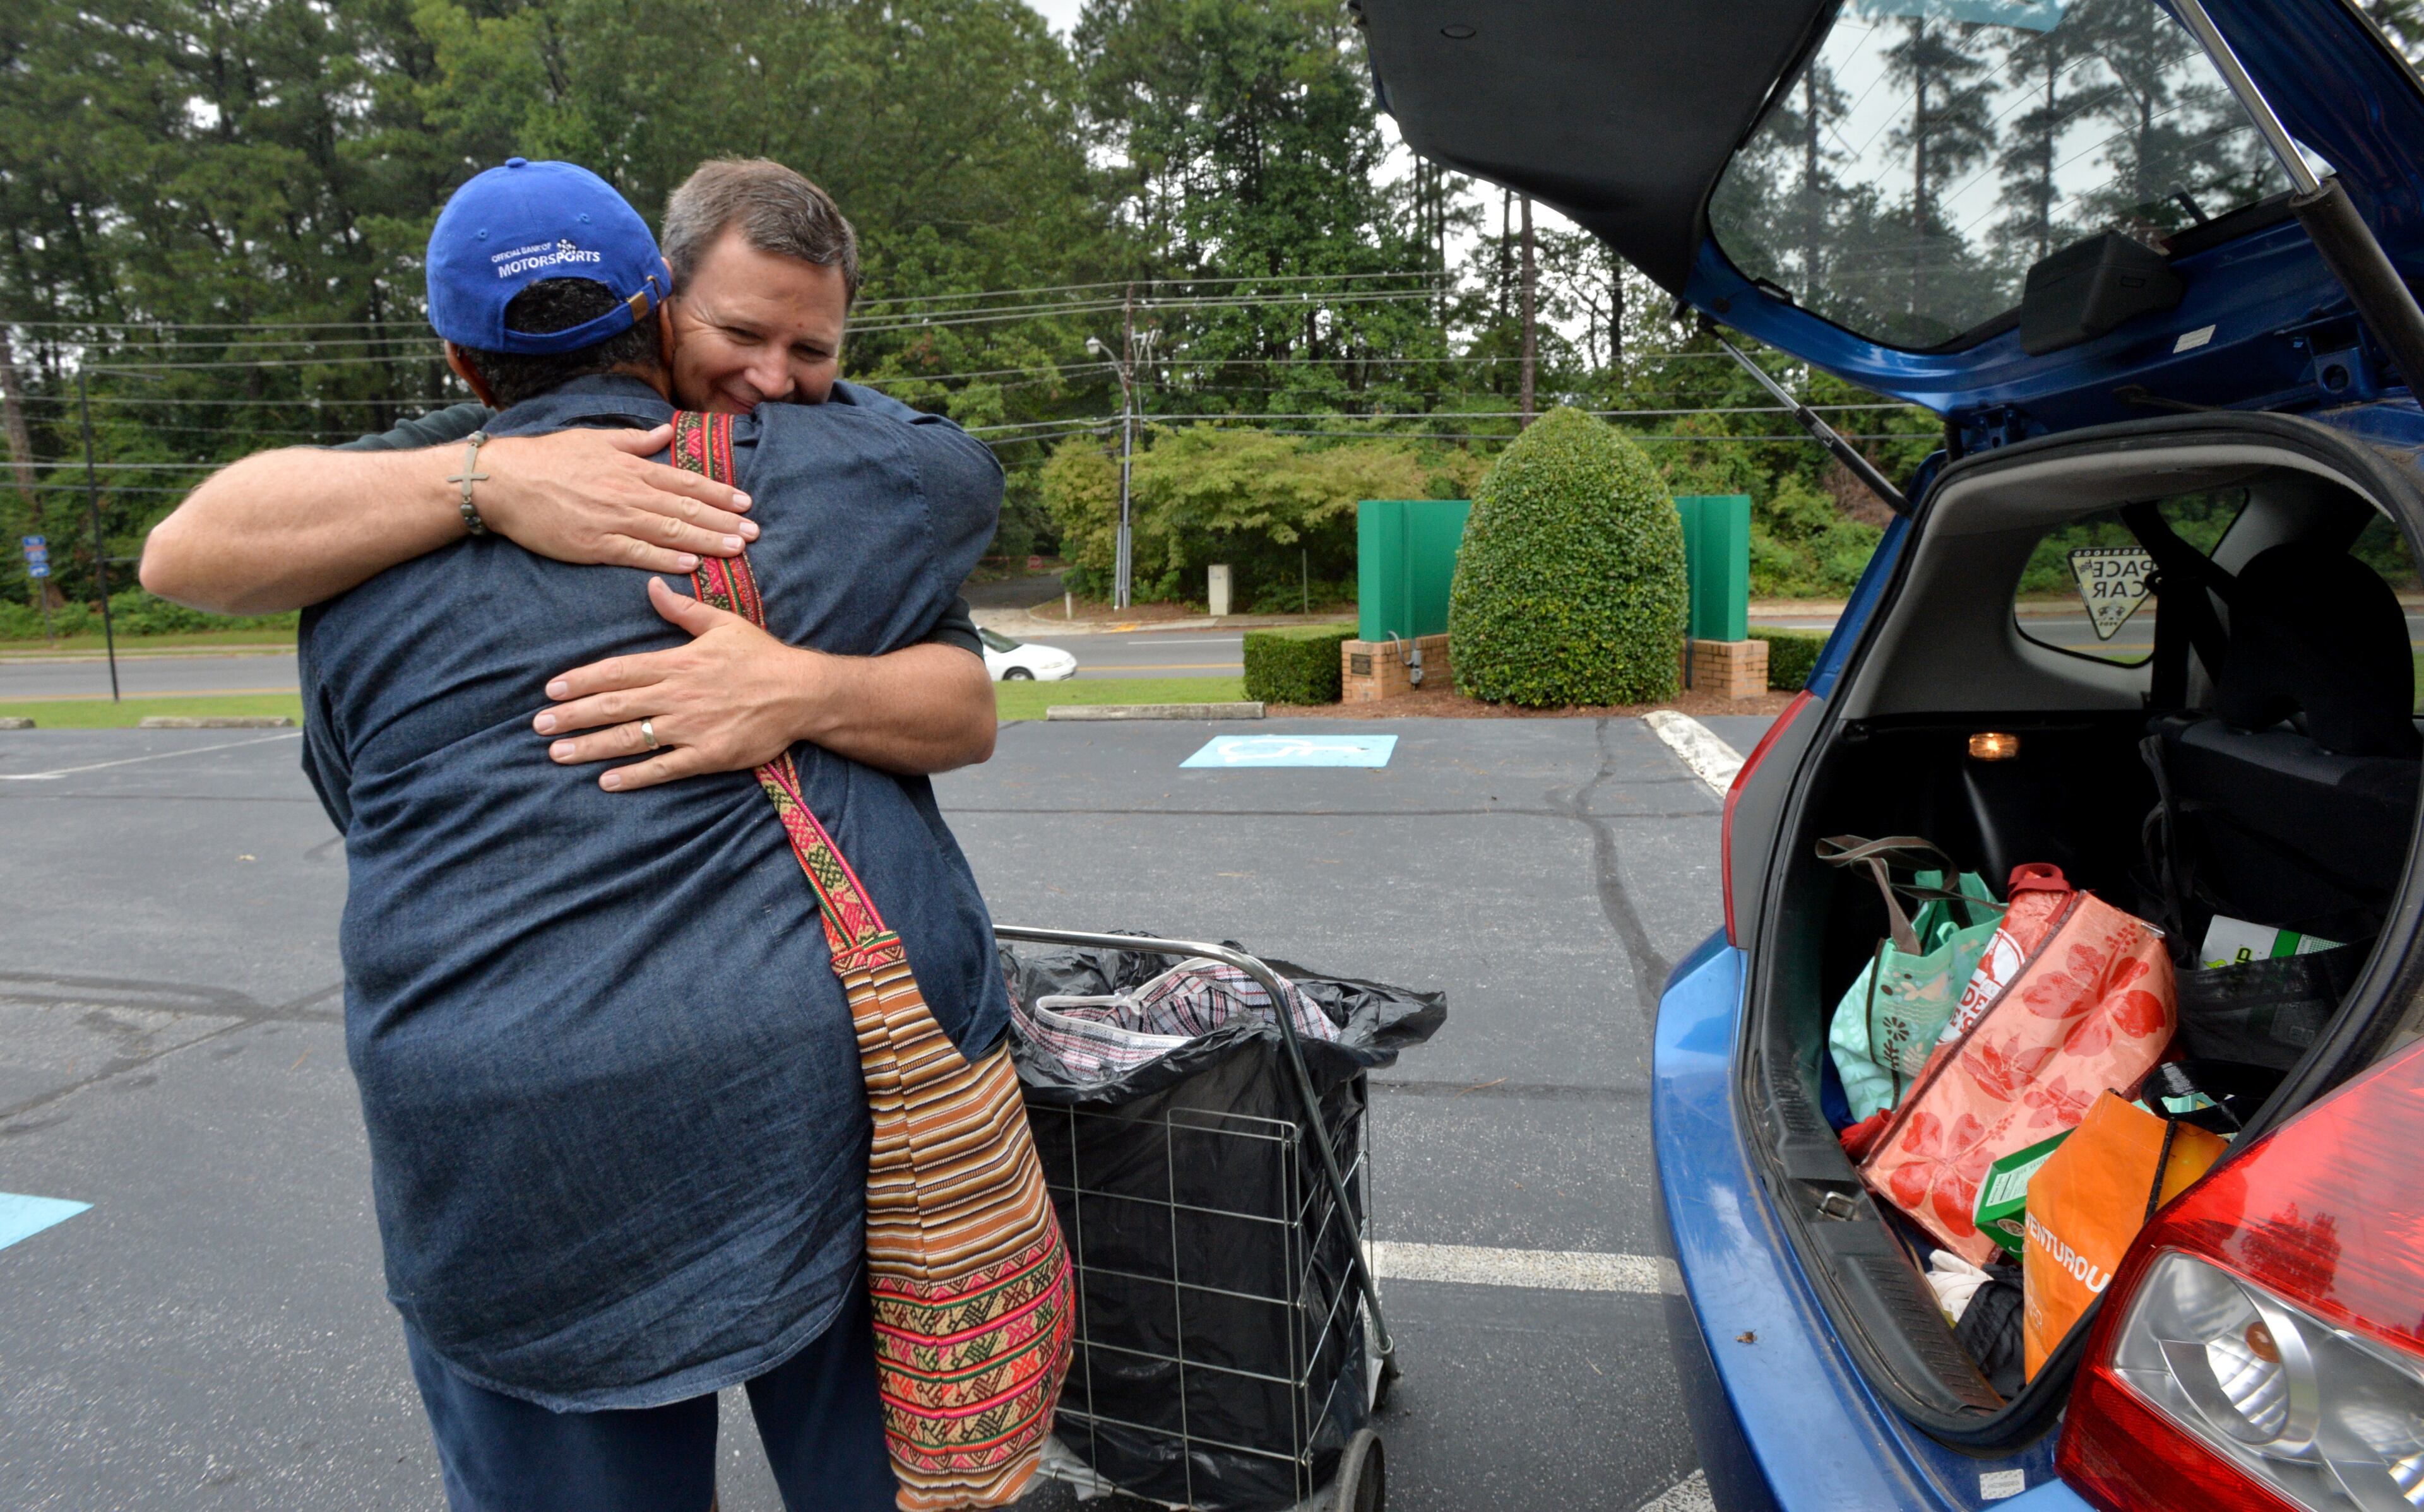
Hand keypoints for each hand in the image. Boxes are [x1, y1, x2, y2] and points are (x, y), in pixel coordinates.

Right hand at [474, 424, 756, 574]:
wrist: (505, 480)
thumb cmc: (548, 457)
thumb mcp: (595, 438)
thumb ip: (634, 440)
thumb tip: (665, 432)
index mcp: (631, 467)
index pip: (685, 482)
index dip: (718, 493)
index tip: (745, 502)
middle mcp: (628, 493)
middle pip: (686, 509)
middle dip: (724, 521)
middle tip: (754, 532)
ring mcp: (613, 519)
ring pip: (670, 532)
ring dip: (707, 541)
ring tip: (737, 549)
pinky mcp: (595, 544)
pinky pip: (638, 553)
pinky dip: (667, 559)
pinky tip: (692, 565)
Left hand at [532, 577, 823, 790]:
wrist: (803, 693)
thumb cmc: (763, 656)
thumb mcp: (723, 624)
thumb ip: (682, 609)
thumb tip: (653, 587)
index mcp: (677, 662)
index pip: (617, 671)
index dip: (581, 680)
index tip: (551, 690)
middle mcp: (677, 695)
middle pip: (614, 705)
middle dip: (573, 716)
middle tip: (538, 725)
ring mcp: (691, 727)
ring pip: (630, 738)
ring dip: (590, 746)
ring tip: (557, 754)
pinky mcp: (708, 755)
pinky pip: (664, 767)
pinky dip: (634, 776)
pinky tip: (605, 781)